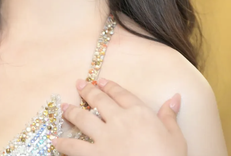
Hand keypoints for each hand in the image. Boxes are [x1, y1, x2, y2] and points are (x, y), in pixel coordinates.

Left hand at [52, 78, 186, 155]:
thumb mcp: (176, 138)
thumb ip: (170, 117)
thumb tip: (174, 98)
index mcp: (139, 113)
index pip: (121, 93)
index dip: (110, 86)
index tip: (101, 81)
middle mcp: (119, 120)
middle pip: (99, 101)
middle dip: (87, 91)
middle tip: (78, 84)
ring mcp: (104, 138)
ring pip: (82, 119)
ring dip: (71, 112)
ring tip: (63, 108)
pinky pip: (73, 148)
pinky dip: (62, 144)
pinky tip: (54, 141)